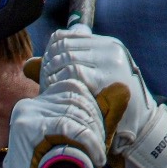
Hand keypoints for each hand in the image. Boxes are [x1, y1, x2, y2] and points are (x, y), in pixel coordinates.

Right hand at [0, 78, 107, 167]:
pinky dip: (87, 141)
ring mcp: (26, 115)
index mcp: (40, 103)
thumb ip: (104, 115)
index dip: (95, 109)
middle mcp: (30, 105)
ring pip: (74, 111)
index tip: (98, 137)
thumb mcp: (88, 142)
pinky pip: (67, 126)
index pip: (75, 89)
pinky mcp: (28, 130)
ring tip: (97, 157)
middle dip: (96, 124)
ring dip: (94, 135)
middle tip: (100, 150)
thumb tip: (122, 89)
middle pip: (76, 98)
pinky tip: (95, 157)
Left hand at [41, 24, 166, 167]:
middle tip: (46, 84)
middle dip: (50, 66)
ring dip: (54, 75)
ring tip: (53, 92)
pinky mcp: (108, 76)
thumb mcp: (85, 87)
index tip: (45, 72)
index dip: (49, 54)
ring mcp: (111, 61)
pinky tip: (61, 96)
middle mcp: (110, 48)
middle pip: (63, 47)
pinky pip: (74, 73)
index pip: (64, 37)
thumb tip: (28, 65)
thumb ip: (59, 72)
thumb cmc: (109, 110)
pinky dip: (64, 84)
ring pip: (67, 59)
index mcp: (106, 46)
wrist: (138, 130)